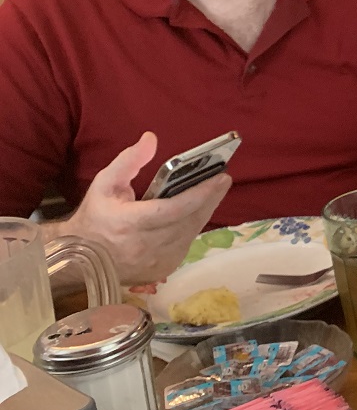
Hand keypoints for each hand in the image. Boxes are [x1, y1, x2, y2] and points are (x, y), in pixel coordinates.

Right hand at [56, 132, 230, 285]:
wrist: (81, 261)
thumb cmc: (96, 216)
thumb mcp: (105, 184)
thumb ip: (129, 161)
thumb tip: (151, 139)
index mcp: (129, 224)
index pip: (174, 209)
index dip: (200, 194)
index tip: (221, 177)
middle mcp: (146, 247)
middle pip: (189, 220)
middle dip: (210, 198)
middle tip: (223, 179)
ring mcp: (156, 263)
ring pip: (191, 232)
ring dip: (205, 211)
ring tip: (214, 191)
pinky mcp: (163, 270)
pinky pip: (186, 244)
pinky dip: (193, 227)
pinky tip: (197, 212)